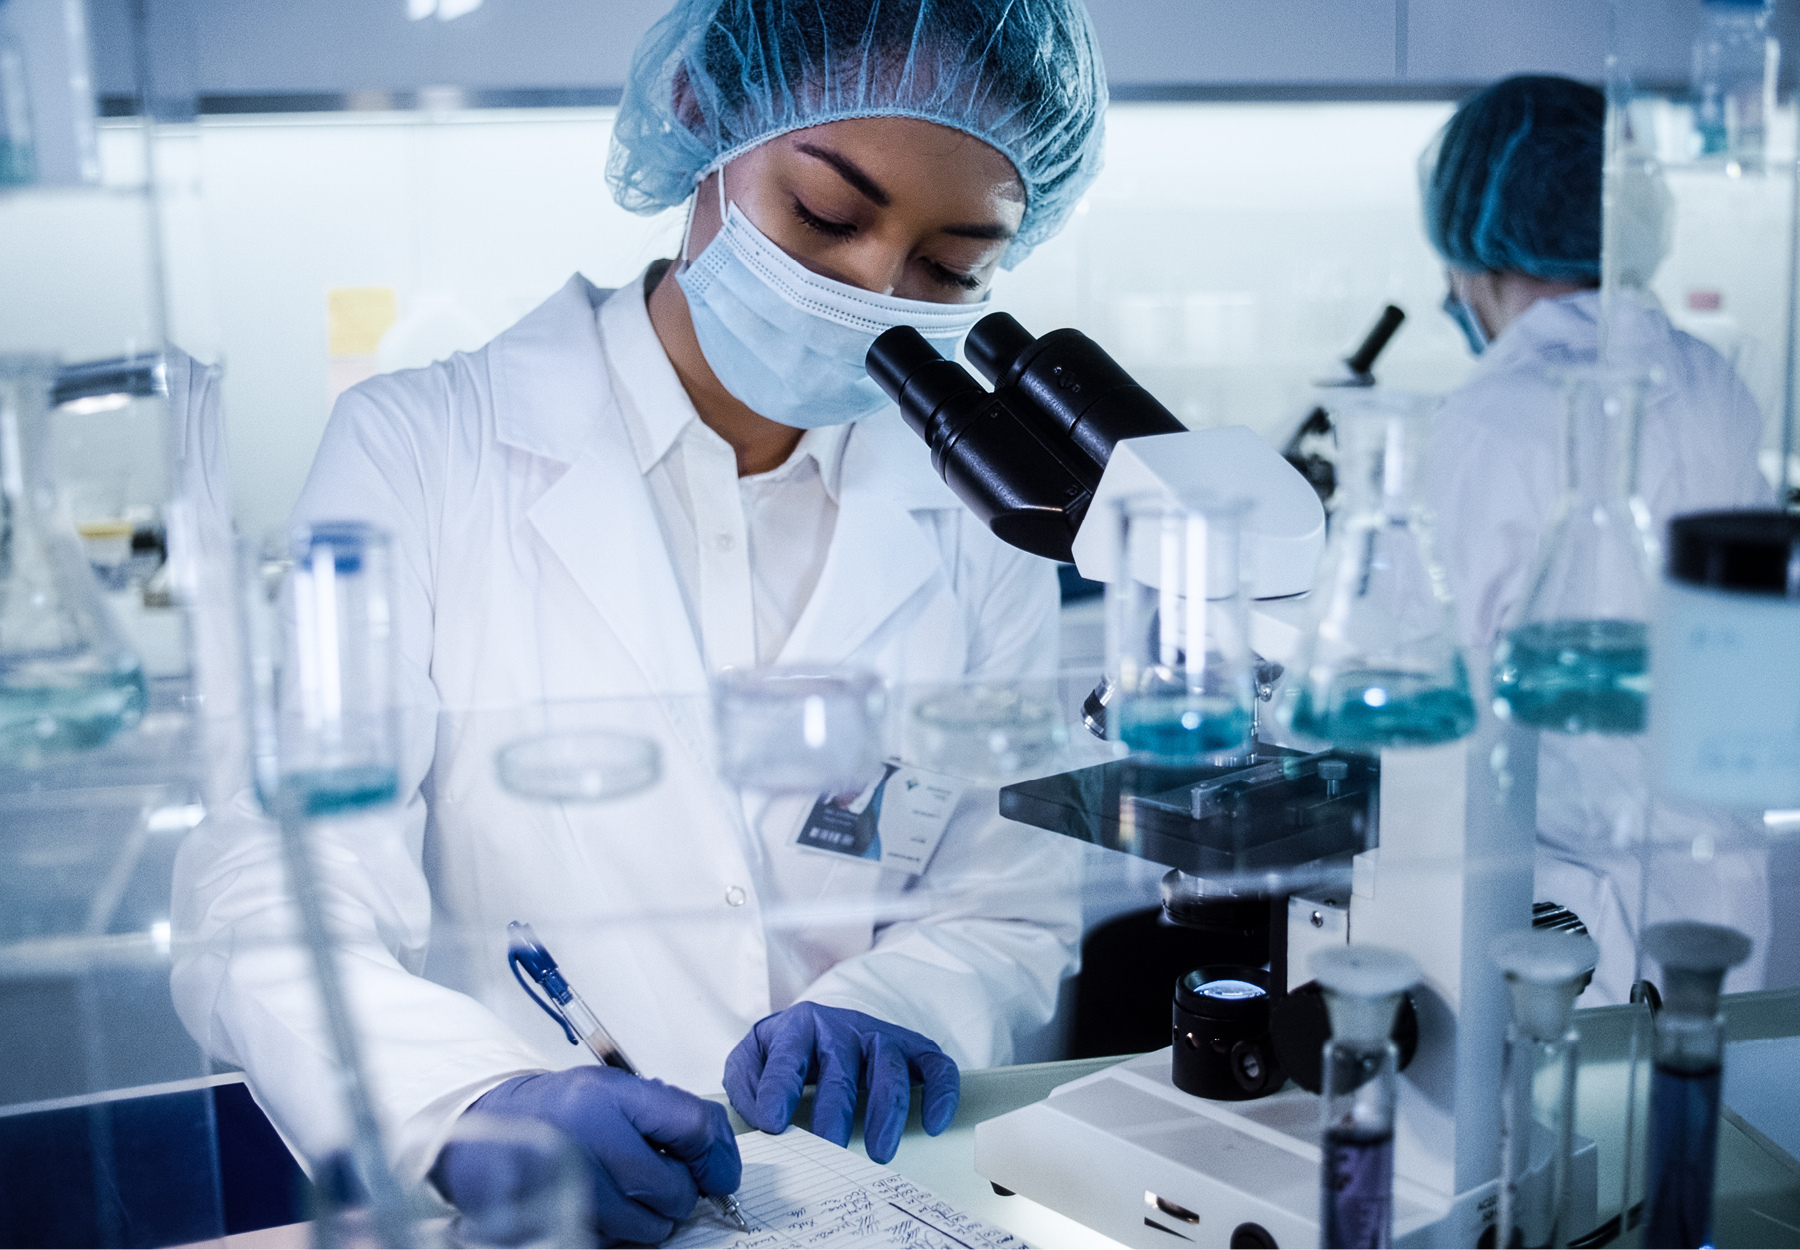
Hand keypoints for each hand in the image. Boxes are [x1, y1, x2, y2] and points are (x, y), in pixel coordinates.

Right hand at [434, 1067, 740, 1245]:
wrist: (489, 1128)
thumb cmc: (563, 1110)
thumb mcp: (616, 1091)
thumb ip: (669, 1118)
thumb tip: (721, 1164)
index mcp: (610, 1096)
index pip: (694, 1125)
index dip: (719, 1156)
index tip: (720, 1173)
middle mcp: (589, 1139)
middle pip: (674, 1190)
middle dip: (679, 1194)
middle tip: (661, 1181)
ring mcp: (568, 1187)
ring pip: (648, 1228)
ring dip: (650, 1218)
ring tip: (626, 1192)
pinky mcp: (555, 1221)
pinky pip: (616, 1244)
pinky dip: (620, 1234)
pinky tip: (605, 1207)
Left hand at [723, 1003, 958, 1163]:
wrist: (822, 1024)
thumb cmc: (786, 1052)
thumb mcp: (752, 1057)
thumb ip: (744, 1082)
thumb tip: (759, 1117)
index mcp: (799, 1027)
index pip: (789, 1056)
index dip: (780, 1089)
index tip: (773, 1124)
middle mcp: (842, 1027)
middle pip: (842, 1068)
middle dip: (835, 1111)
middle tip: (829, 1150)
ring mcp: (881, 1037)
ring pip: (889, 1067)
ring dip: (886, 1111)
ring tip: (878, 1153)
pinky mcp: (913, 1050)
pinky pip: (935, 1066)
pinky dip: (940, 1093)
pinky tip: (934, 1125)